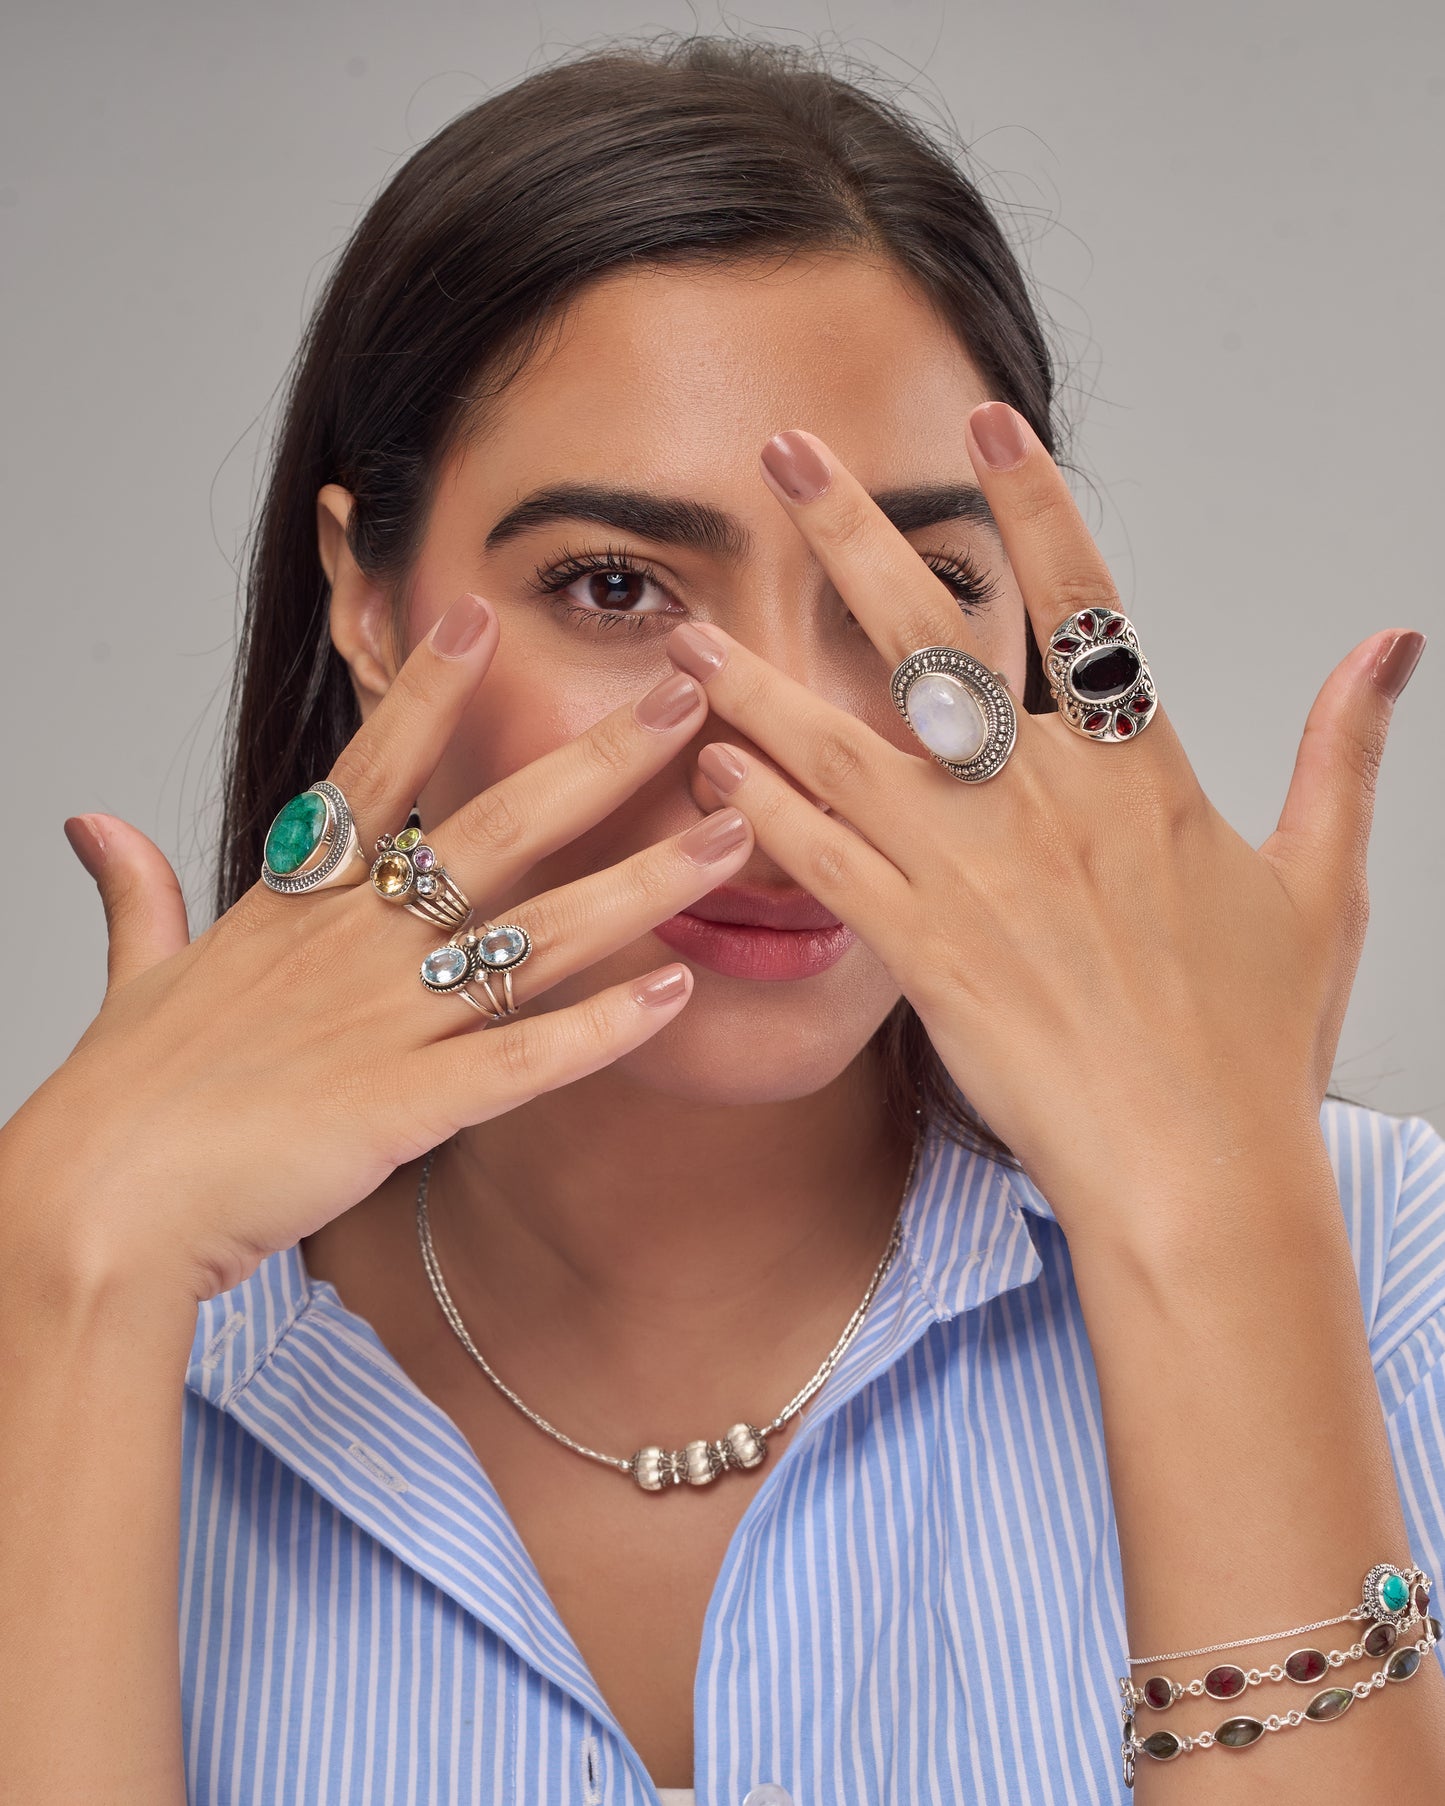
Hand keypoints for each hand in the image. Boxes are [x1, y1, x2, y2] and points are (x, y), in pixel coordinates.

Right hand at [4, 596, 753, 1303]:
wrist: (96, 1210)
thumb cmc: (120, 1100)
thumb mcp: (136, 976)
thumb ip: (135, 892)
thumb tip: (94, 823)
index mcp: (292, 903)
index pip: (372, 770)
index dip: (428, 692)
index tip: (483, 617)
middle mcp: (351, 942)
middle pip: (496, 826)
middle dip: (601, 759)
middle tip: (692, 693)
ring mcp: (383, 1020)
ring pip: (538, 932)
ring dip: (643, 882)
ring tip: (733, 837)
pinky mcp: (404, 1106)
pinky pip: (523, 1058)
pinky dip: (602, 1028)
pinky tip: (676, 992)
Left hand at [662, 409, 1424, 1241]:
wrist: (1197, 1174)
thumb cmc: (1254, 1044)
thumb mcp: (1322, 882)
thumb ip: (1340, 751)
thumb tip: (1391, 647)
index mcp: (1141, 778)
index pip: (1082, 605)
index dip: (1032, 504)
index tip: (986, 419)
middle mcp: (1044, 807)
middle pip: (930, 643)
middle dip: (851, 537)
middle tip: (785, 454)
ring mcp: (974, 879)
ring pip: (845, 747)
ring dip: (757, 677)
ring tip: (683, 625)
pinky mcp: (923, 954)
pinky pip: (824, 865)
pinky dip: (760, 809)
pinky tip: (706, 761)